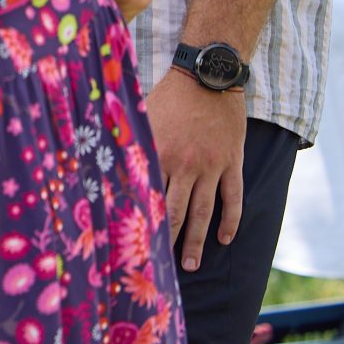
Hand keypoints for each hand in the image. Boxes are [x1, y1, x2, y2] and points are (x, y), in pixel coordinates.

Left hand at [146, 68, 246, 271]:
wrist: (207, 76)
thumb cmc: (169, 95)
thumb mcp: (144, 117)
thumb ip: (132, 142)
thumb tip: (110, 162)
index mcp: (160, 155)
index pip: (150, 197)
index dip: (144, 222)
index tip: (135, 244)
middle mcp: (186, 165)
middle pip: (177, 212)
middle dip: (171, 242)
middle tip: (165, 268)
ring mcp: (212, 166)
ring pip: (204, 211)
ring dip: (198, 240)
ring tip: (193, 264)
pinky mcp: (232, 162)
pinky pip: (233, 197)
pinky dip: (230, 220)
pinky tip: (225, 239)